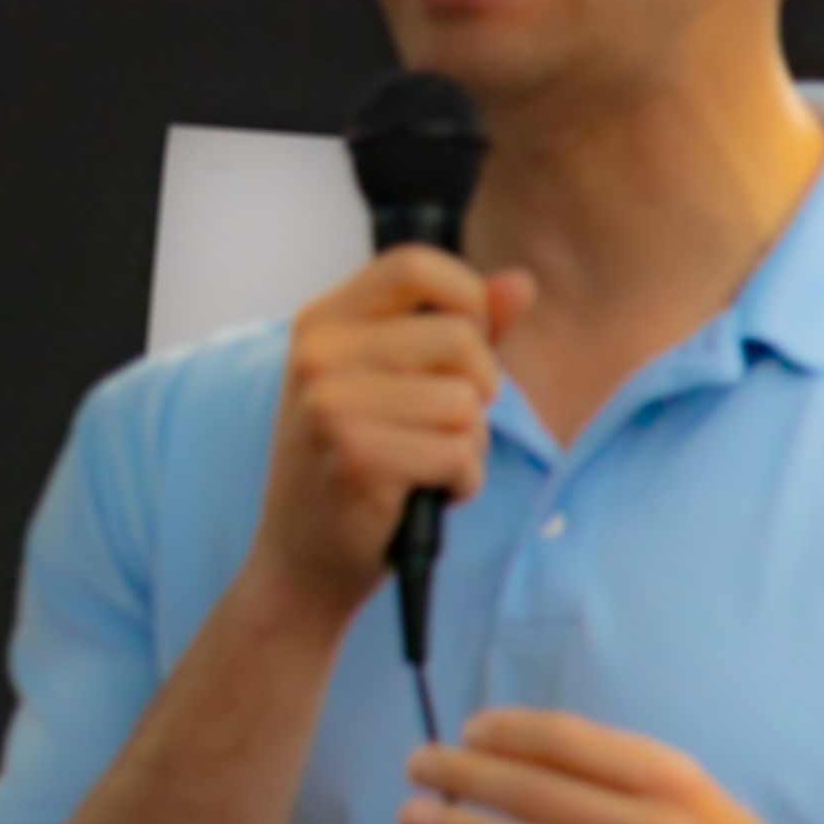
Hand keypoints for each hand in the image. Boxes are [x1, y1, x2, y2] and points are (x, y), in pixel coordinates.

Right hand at [252, 248, 532, 624]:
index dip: (464, 298)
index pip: (415, 264)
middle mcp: (317, 353)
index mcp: (321, 321)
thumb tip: (522, 283)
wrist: (301, 560)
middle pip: (458, 335)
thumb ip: (459, 327)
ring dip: (467, 444)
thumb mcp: (392, 382)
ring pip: (464, 402)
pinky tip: (424, 494)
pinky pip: (460, 454)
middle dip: (478, 388)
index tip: (463, 349)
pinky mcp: (358, 458)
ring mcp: (330, 405)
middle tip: (442, 425)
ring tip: (425, 464)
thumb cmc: (356, 464)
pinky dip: (460, 482)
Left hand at [403, 710, 823, 823]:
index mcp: (669, 780)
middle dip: (468, 778)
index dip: (508, 731)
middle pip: (540, 797)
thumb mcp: (683, 785)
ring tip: (415, 820)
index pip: (570, 742)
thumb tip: (506, 744)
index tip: (467, 728)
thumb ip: (610, 765)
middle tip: (417, 766)